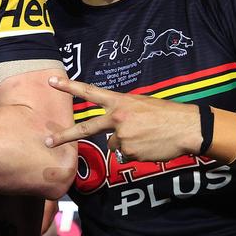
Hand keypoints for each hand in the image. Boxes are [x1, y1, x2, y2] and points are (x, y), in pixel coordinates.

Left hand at [45, 76, 200, 160]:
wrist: (187, 128)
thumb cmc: (166, 115)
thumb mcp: (141, 105)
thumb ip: (122, 113)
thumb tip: (112, 133)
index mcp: (120, 102)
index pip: (90, 92)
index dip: (70, 86)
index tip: (52, 81)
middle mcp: (117, 118)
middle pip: (86, 129)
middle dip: (65, 136)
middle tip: (48, 141)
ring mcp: (122, 136)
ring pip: (115, 145)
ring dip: (128, 143)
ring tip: (148, 136)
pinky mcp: (130, 152)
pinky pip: (127, 154)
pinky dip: (137, 152)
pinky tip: (150, 145)